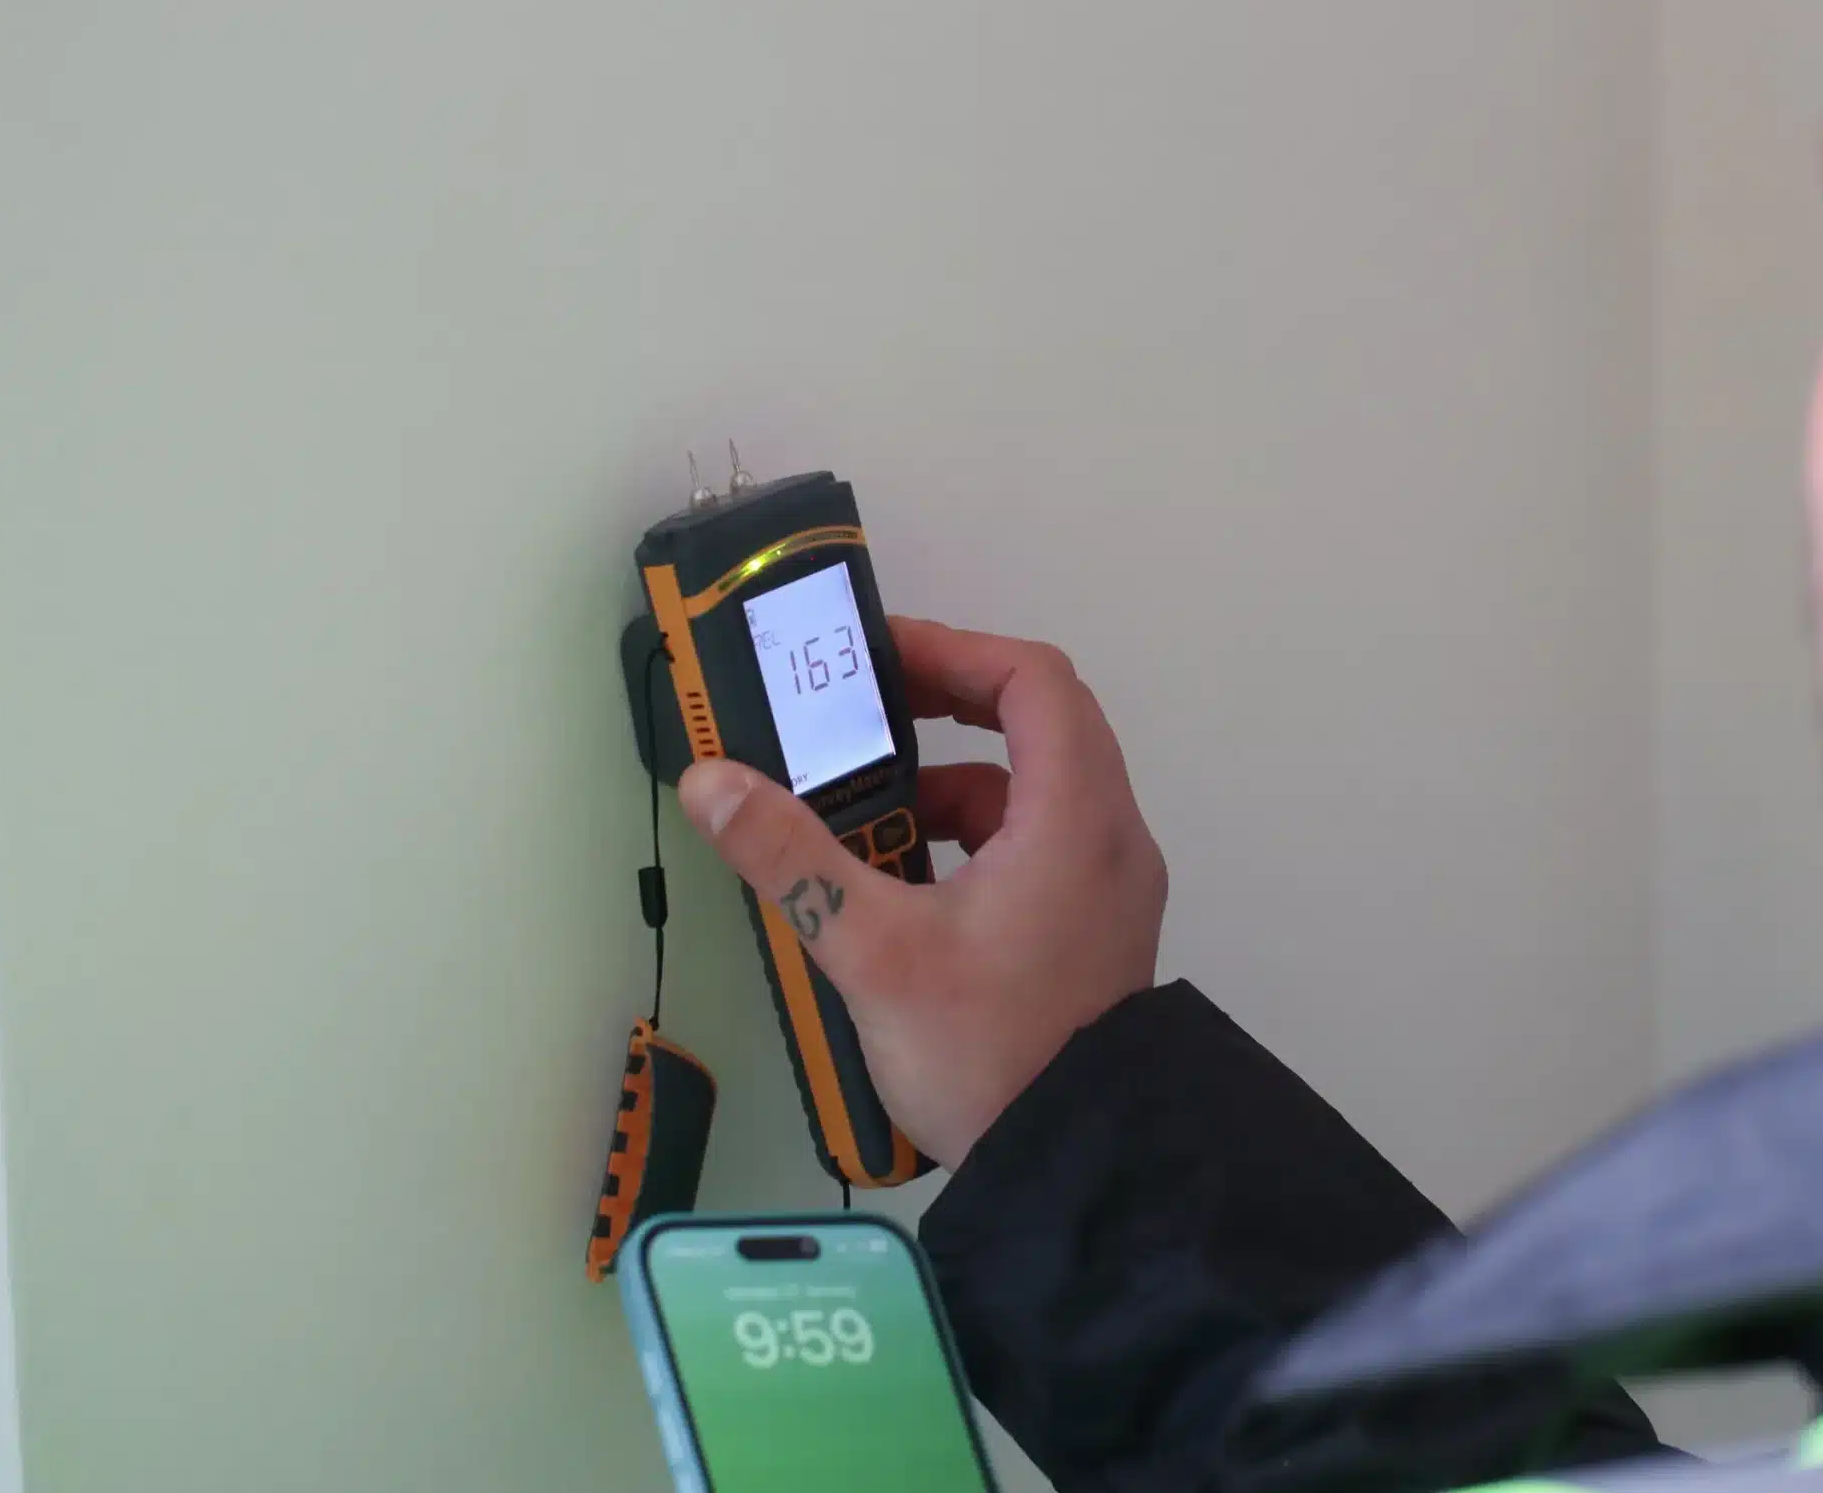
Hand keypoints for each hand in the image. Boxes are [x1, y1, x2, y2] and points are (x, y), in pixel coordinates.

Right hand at [677, 617, 1167, 1168]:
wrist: (1073, 1169)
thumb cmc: (986, 1051)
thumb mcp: (873, 949)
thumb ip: (790, 857)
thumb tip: (710, 781)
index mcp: (1076, 818)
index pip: (1032, 681)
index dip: (954, 652)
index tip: (877, 663)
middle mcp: (1112, 838)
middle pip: (1040, 726)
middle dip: (945, 713)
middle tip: (860, 721)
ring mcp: (1112, 888)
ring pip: (1036, 795)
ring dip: (953, 788)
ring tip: (863, 819)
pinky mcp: (1097, 933)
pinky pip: (1041, 849)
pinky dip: (975, 843)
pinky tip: (903, 887)